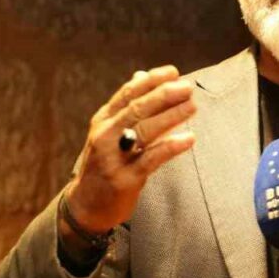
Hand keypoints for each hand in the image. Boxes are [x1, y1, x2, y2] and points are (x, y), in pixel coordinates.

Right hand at [64, 65, 197, 233]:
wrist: (86, 205)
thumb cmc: (104, 164)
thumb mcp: (109, 133)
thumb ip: (126, 107)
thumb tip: (142, 75)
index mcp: (103, 121)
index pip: (127, 94)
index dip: (150, 81)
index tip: (172, 72)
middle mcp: (105, 136)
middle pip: (136, 109)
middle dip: (163, 95)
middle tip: (187, 87)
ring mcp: (113, 158)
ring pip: (144, 131)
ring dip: (171, 116)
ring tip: (192, 106)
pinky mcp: (125, 179)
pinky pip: (151, 159)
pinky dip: (171, 146)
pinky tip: (190, 138)